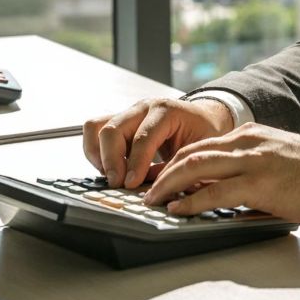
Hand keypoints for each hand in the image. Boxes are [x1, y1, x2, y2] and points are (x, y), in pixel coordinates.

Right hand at [82, 97, 234, 188]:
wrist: (204, 117)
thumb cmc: (204, 132)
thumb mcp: (199, 150)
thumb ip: (176, 168)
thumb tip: (154, 191)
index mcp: (166, 111)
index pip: (143, 137)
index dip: (135, 163)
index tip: (131, 184)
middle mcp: (143, 107)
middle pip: (113, 129)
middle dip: (112, 161)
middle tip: (118, 184)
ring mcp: (128, 112)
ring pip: (96, 127)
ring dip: (98, 155)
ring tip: (112, 176)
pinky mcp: (119, 121)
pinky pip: (95, 130)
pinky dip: (96, 152)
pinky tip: (110, 168)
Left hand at [143, 123, 299, 224]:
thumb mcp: (280, 158)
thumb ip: (253, 164)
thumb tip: (226, 185)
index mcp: (253, 135)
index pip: (203, 145)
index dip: (177, 161)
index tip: (161, 176)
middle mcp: (249, 142)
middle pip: (192, 153)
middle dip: (164, 172)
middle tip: (147, 190)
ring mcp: (254, 161)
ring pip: (196, 168)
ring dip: (169, 185)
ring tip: (153, 200)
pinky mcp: (261, 183)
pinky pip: (216, 192)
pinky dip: (192, 202)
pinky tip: (179, 210)